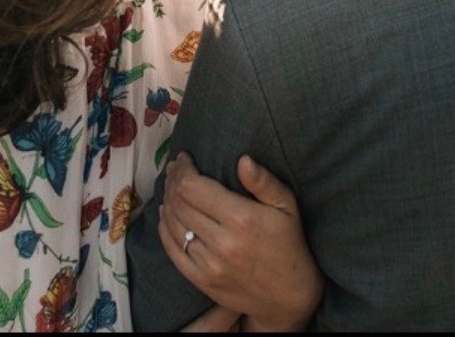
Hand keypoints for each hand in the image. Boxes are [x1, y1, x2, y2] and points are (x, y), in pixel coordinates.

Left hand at [158, 153, 323, 331]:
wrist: (289, 296)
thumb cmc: (289, 243)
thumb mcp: (287, 206)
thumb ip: (264, 181)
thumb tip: (242, 159)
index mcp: (241, 219)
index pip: (193, 187)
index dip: (183, 170)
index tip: (184, 158)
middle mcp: (221, 242)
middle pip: (179, 203)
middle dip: (173, 181)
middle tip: (175, 169)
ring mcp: (209, 265)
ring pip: (173, 225)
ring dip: (167, 201)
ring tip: (170, 187)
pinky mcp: (202, 282)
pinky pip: (172, 251)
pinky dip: (164, 229)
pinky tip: (167, 214)